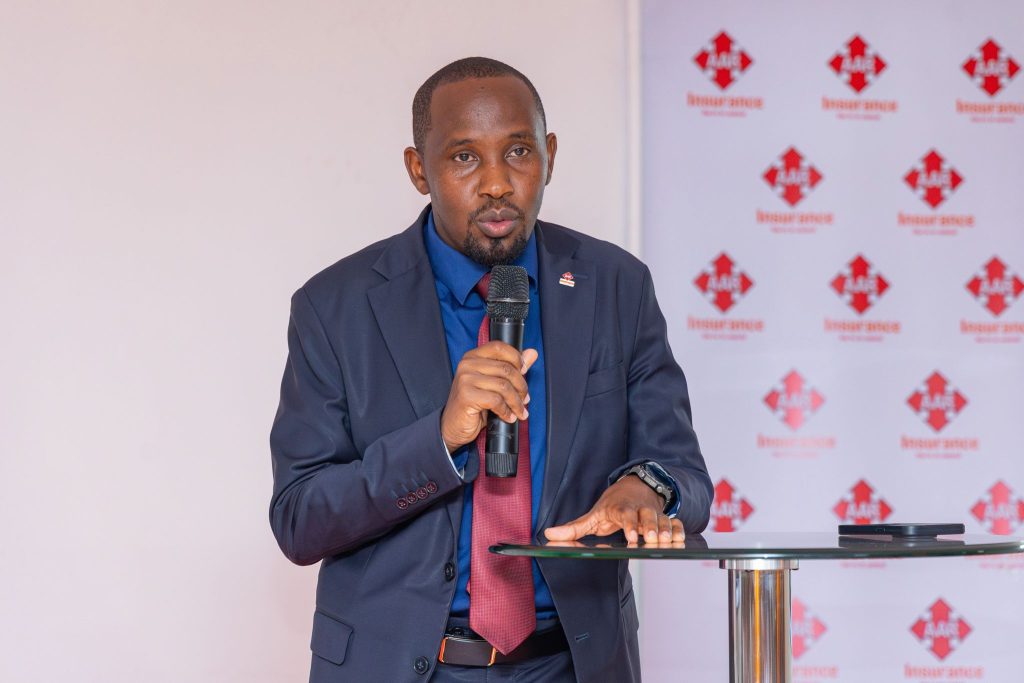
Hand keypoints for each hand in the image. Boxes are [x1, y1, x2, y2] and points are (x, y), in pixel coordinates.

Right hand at [440, 342, 537, 451]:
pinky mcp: (467, 395)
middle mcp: (467, 364)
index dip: (516, 358)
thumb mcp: (494, 383)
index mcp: (473, 357)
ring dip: (516, 402)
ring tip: (519, 411)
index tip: (524, 371)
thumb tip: (532, 353)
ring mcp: (466, 379)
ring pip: (504, 386)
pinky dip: (506, 411)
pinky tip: (508, 417)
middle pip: (506, 369)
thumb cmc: (473, 405)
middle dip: (521, 387)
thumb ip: (512, 367)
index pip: (500, 347)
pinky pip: (496, 400)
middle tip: (525, 399)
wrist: (452, 426)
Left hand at [544, 475, 684, 543]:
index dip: (630, 525)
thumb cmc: (612, 504)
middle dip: (651, 528)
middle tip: (653, 540)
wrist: (634, 486)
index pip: (626, 516)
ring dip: (666, 531)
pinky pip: (675, 522)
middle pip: (647, 518)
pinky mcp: (665, 517)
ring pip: (663, 521)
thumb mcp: (593, 514)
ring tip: (668, 542)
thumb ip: (573, 528)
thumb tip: (548, 535)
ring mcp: (653, 513)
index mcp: (621, 509)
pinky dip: (679, 530)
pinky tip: (681, 540)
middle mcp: (639, 510)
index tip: (632, 537)